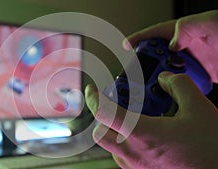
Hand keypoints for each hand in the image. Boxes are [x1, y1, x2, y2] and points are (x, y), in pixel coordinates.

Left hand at [85, 72, 217, 168]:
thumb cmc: (210, 150)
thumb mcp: (199, 108)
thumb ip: (179, 86)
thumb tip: (165, 79)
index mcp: (142, 134)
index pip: (103, 113)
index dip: (93, 98)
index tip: (92, 89)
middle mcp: (133, 153)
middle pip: (101, 132)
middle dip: (104, 116)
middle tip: (117, 106)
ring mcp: (136, 166)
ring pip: (111, 146)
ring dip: (116, 130)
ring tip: (137, 119)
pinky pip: (124, 156)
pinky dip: (128, 142)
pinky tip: (148, 135)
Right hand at [123, 10, 217, 82]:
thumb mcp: (213, 22)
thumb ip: (189, 27)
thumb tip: (171, 42)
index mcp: (182, 32)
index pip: (154, 34)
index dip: (137, 40)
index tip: (125, 47)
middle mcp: (183, 48)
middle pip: (155, 57)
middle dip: (143, 65)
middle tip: (135, 75)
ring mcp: (189, 63)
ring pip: (165, 72)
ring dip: (155, 80)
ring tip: (147, 89)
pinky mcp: (197, 76)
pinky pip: (179, 84)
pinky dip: (171, 90)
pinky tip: (166, 96)